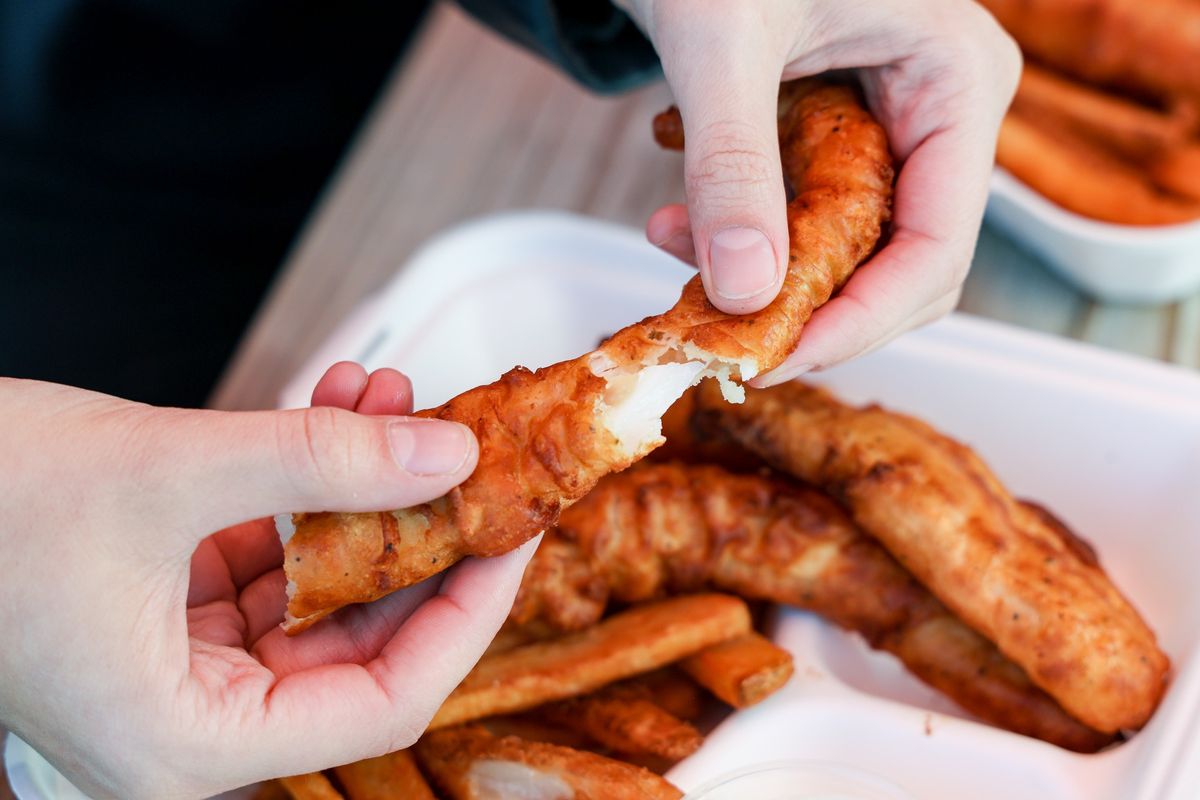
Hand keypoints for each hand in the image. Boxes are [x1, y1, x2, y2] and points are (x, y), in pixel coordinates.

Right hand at [0, 367, 534, 798]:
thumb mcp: (168, 473)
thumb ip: (321, 463)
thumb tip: (447, 454)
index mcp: (187, 744)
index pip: (386, 700)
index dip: (467, 611)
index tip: (515, 531)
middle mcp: (192, 719)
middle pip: (363, 639)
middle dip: (420, 530)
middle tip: (472, 454)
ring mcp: (182, 660)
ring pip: (322, 582)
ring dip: (365, 486)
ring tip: (400, 398)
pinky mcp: (170, 602)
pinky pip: (273, 547)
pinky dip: (309, 480)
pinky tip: (343, 404)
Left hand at [616, 0, 1019, 379]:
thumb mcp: (722, 42)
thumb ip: (732, 163)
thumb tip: (744, 293)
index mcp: (956, 81)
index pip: (937, 248)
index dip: (859, 323)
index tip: (772, 359)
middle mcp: (939, 113)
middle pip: (898, 266)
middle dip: (807, 308)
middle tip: (720, 336)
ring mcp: (891, 126)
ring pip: (844, 252)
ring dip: (757, 273)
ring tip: (667, 243)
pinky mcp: (836, 135)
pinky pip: (802, 219)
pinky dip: (738, 235)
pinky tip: (669, 217)